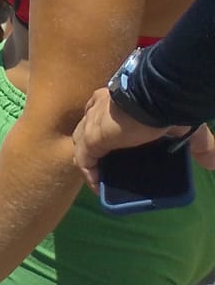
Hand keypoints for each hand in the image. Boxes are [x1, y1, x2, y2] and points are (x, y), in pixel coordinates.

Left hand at [72, 88, 214, 187]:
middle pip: (88, 131)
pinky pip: (84, 160)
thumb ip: (199, 145)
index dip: (103, 131)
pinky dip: (90, 174)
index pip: (100, 115)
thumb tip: (213, 164)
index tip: (112, 147)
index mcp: (114, 100)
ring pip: (83, 145)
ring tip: (102, 178)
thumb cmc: (166, 106)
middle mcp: (98, 108)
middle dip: (94, 148)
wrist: (155, 97)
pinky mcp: (91, 137)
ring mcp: (92, 123)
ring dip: (91, 162)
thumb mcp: (184, 127)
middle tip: (108, 166)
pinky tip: (98, 187)